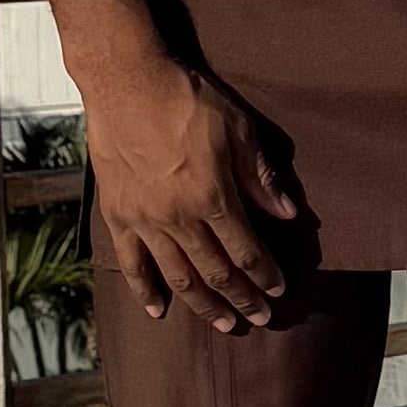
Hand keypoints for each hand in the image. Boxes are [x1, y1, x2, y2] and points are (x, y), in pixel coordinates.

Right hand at [75, 22, 296, 328]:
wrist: (126, 81)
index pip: (247, 252)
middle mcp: (179, 218)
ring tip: (223, 324)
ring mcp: (146, 221)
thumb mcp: (237, 129)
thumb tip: (288, 213)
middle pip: (216, 273)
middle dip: (242, 299)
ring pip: (178, 276)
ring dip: (203, 305)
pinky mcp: (118, 215)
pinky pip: (132, 262)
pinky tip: (157, 310)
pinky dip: (145, 289)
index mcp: (213, 197)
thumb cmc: (186, 98)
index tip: (278, 291)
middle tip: (259, 319)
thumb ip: (260, 177)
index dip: (264, 276)